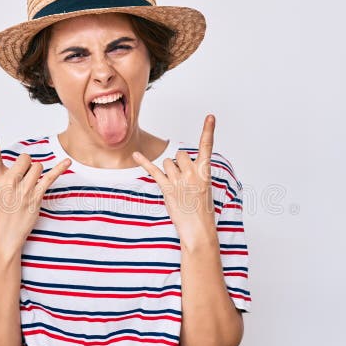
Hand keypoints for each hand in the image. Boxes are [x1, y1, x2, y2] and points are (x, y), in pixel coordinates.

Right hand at [0, 123, 70, 260]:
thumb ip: (5, 177)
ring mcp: (23, 190)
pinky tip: (68, 163)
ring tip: (29, 188)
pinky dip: (60, 169)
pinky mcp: (36, 197)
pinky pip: (50, 178)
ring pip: (37, 167)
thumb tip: (22, 165)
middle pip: (25, 158)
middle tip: (23, 180)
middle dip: (27, 165)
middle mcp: (9, 182)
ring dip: (36, 173)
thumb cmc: (0, 215)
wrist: (3, 238)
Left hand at [132, 114, 217, 245]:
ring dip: (168, 172)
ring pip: (167, 162)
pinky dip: (143, 162)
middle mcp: (193, 172)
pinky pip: (153, 170)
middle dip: (177, 164)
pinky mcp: (167, 188)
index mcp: (205, 172)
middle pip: (179, 155)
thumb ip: (195, 173)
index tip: (210, 116)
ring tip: (175, 188)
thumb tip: (179, 163)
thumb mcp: (204, 188)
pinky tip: (135, 155)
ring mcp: (180, 180)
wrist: (198, 229)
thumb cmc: (202, 210)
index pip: (207, 147)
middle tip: (182, 182)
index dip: (209, 130)